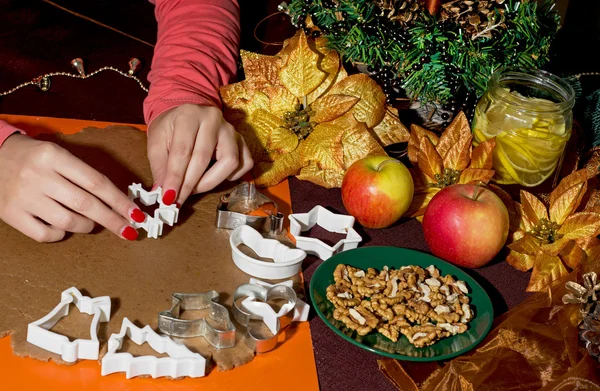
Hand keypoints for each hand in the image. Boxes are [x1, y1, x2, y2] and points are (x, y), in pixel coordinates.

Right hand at [0, 134, 144, 241]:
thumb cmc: (33, 158)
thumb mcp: (58, 155)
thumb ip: (84, 174)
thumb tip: (117, 200)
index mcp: (54, 157)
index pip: (95, 182)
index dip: (119, 200)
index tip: (136, 214)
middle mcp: (38, 176)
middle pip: (85, 204)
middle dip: (112, 220)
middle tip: (128, 230)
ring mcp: (23, 197)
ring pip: (68, 222)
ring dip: (87, 226)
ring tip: (91, 224)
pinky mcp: (11, 214)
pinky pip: (45, 234)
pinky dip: (60, 234)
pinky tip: (62, 227)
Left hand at [147, 104, 252, 204]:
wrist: (186, 115)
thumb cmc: (170, 129)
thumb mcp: (156, 142)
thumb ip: (159, 167)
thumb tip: (164, 194)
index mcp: (188, 114)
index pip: (182, 151)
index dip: (175, 177)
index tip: (168, 197)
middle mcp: (213, 119)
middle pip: (204, 158)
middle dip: (190, 184)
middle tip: (179, 199)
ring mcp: (230, 129)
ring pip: (230, 162)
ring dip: (211, 181)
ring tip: (195, 188)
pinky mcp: (241, 140)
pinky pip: (245, 163)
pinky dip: (233, 175)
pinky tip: (217, 175)